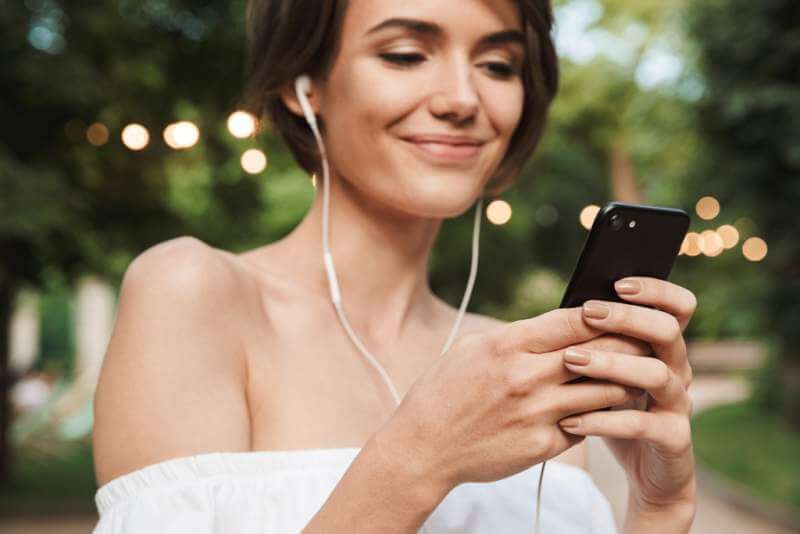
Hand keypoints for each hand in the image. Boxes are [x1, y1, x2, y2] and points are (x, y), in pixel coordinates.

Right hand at [380, 307, 644, 493]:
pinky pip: (587, 424)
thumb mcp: (474, 348)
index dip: (607, 312)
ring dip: (627, 382)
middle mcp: (526, 377)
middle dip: (630, 344)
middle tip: (648, 340)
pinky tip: (610, 408)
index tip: (625, 310)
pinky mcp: (543, 444)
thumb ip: (518, 336)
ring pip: (605, 391)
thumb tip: (559, 326)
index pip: (575, 320)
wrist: (424, 446)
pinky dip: (602, 414)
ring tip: (639, 375)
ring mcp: (537, 413)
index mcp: (508, 345)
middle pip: (601, 353)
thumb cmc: (445, 390)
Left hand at [557, 277, 697, 513]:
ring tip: (570, 359)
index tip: (618, 283)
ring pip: (657, 374)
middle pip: (668, 331)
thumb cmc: (615, 411)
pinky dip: (604, 420)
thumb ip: (595, 344)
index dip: (656, 290)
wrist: (647, 474)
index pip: (680, 306)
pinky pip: (642, 425)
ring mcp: (679, 405)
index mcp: (665, 348)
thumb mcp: (604, 372)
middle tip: (589, 313)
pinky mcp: (674, 439)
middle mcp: (678, 370)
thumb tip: (565, 308)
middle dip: (628, 318)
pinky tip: (570, 418)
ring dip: (612, 363)